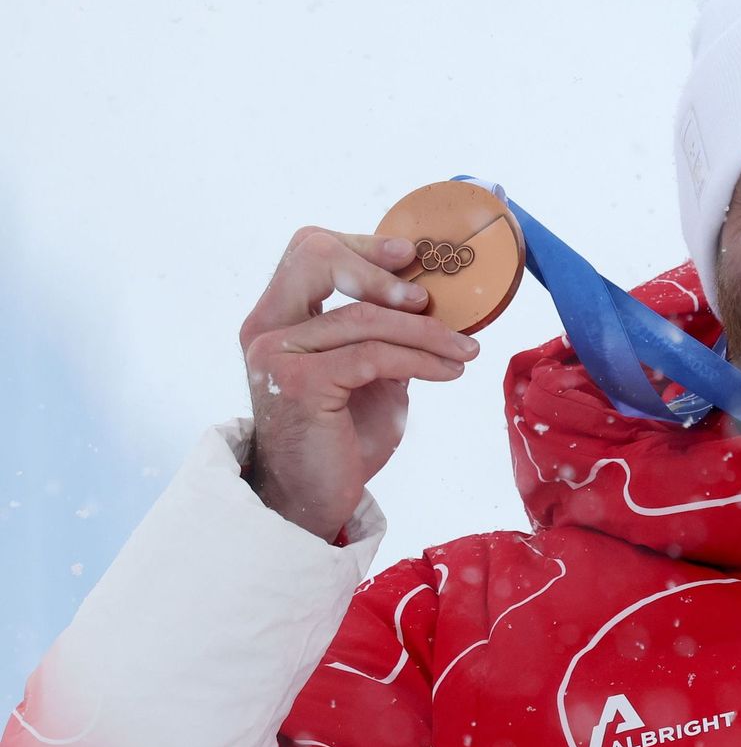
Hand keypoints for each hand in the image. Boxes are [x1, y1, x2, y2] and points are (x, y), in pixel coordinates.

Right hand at [239, 227, 479, 540]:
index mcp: (277, 319)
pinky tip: (450, 372)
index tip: (411, 255)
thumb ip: (384, 336)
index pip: (309, 252)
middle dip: (381, 270)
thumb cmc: (341, 440)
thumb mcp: (369, 376)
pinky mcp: (301, 384)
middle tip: (432, 300)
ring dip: (427, 332)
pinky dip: (422, 361)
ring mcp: (277, 355)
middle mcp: (267, 330)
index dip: (362, 245)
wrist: (312, 502)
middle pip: (317, 258)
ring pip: (365, 317)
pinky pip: (375, 356)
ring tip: (466, 351)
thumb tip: (431, 301)